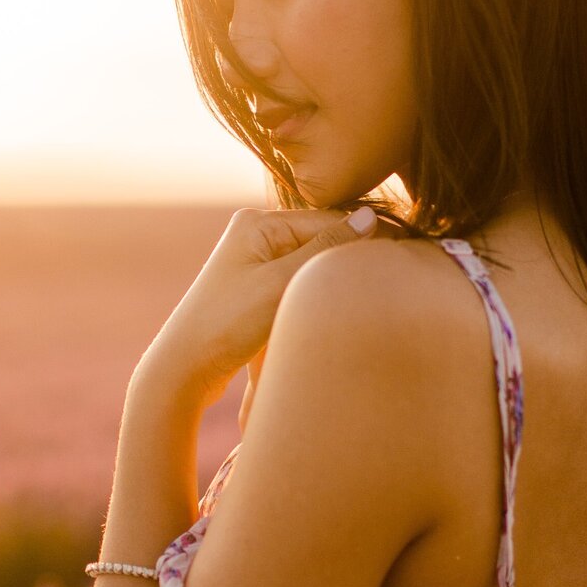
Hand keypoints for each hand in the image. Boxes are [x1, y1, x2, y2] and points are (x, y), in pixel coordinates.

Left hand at [134, 204, 379, 411]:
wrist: (183, 368)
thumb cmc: (227, 324)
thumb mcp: (279, 284)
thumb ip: (323, 249)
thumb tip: (369, 218)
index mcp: (258, 222)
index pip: (329, 221)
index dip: (366, 239)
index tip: (403, 258)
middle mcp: (256, 234)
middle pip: (322, 240)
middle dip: (350, 260)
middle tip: (391, 280)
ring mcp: (256, 262)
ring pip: (313, 264)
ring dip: (334, 280)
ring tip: (369, 295)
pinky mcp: (257, 289)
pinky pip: (299, 283)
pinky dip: (317, 294)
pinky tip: (335, 308)